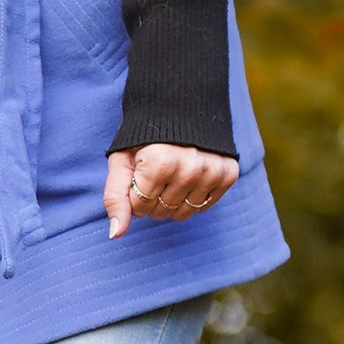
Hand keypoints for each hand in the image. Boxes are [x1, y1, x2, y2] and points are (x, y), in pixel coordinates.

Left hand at [105, 142, 237, 238]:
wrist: (179, 108)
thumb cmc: (143, 138)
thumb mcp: (121, 161)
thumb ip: (115, 197)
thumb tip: (115, 235)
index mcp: (160, 163)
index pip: (139, 207)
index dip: (133, 193)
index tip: (137, 173)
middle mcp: (190, 168)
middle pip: (161, 212)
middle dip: (152, 198)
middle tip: (154, 173)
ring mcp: (212, 171)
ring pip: (183, 213)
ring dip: (172, 200)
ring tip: (171, 174)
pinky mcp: (228, 174)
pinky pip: (204, 207)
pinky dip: (192, 198)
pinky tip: (188, 177)